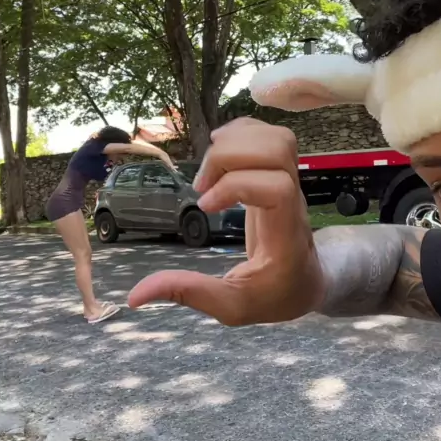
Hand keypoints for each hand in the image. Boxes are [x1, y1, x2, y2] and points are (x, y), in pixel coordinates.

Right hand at [128, 119, 323, 324]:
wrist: (305, 284)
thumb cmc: (272, 297)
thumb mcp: (231, 307)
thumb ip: (190, 294)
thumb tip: (136, 295)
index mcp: (286, 235)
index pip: (277, 188)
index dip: (236, 186)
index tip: (205, 207)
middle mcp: (295, 202)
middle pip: (278, 150)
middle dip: (229, 157)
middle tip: (201, 188)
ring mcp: (292, 182)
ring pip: (278, 138)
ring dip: (234, 143)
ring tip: (208, 172)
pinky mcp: (281, 172)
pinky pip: (270, 136)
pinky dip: (240, 134)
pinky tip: (218, 155)